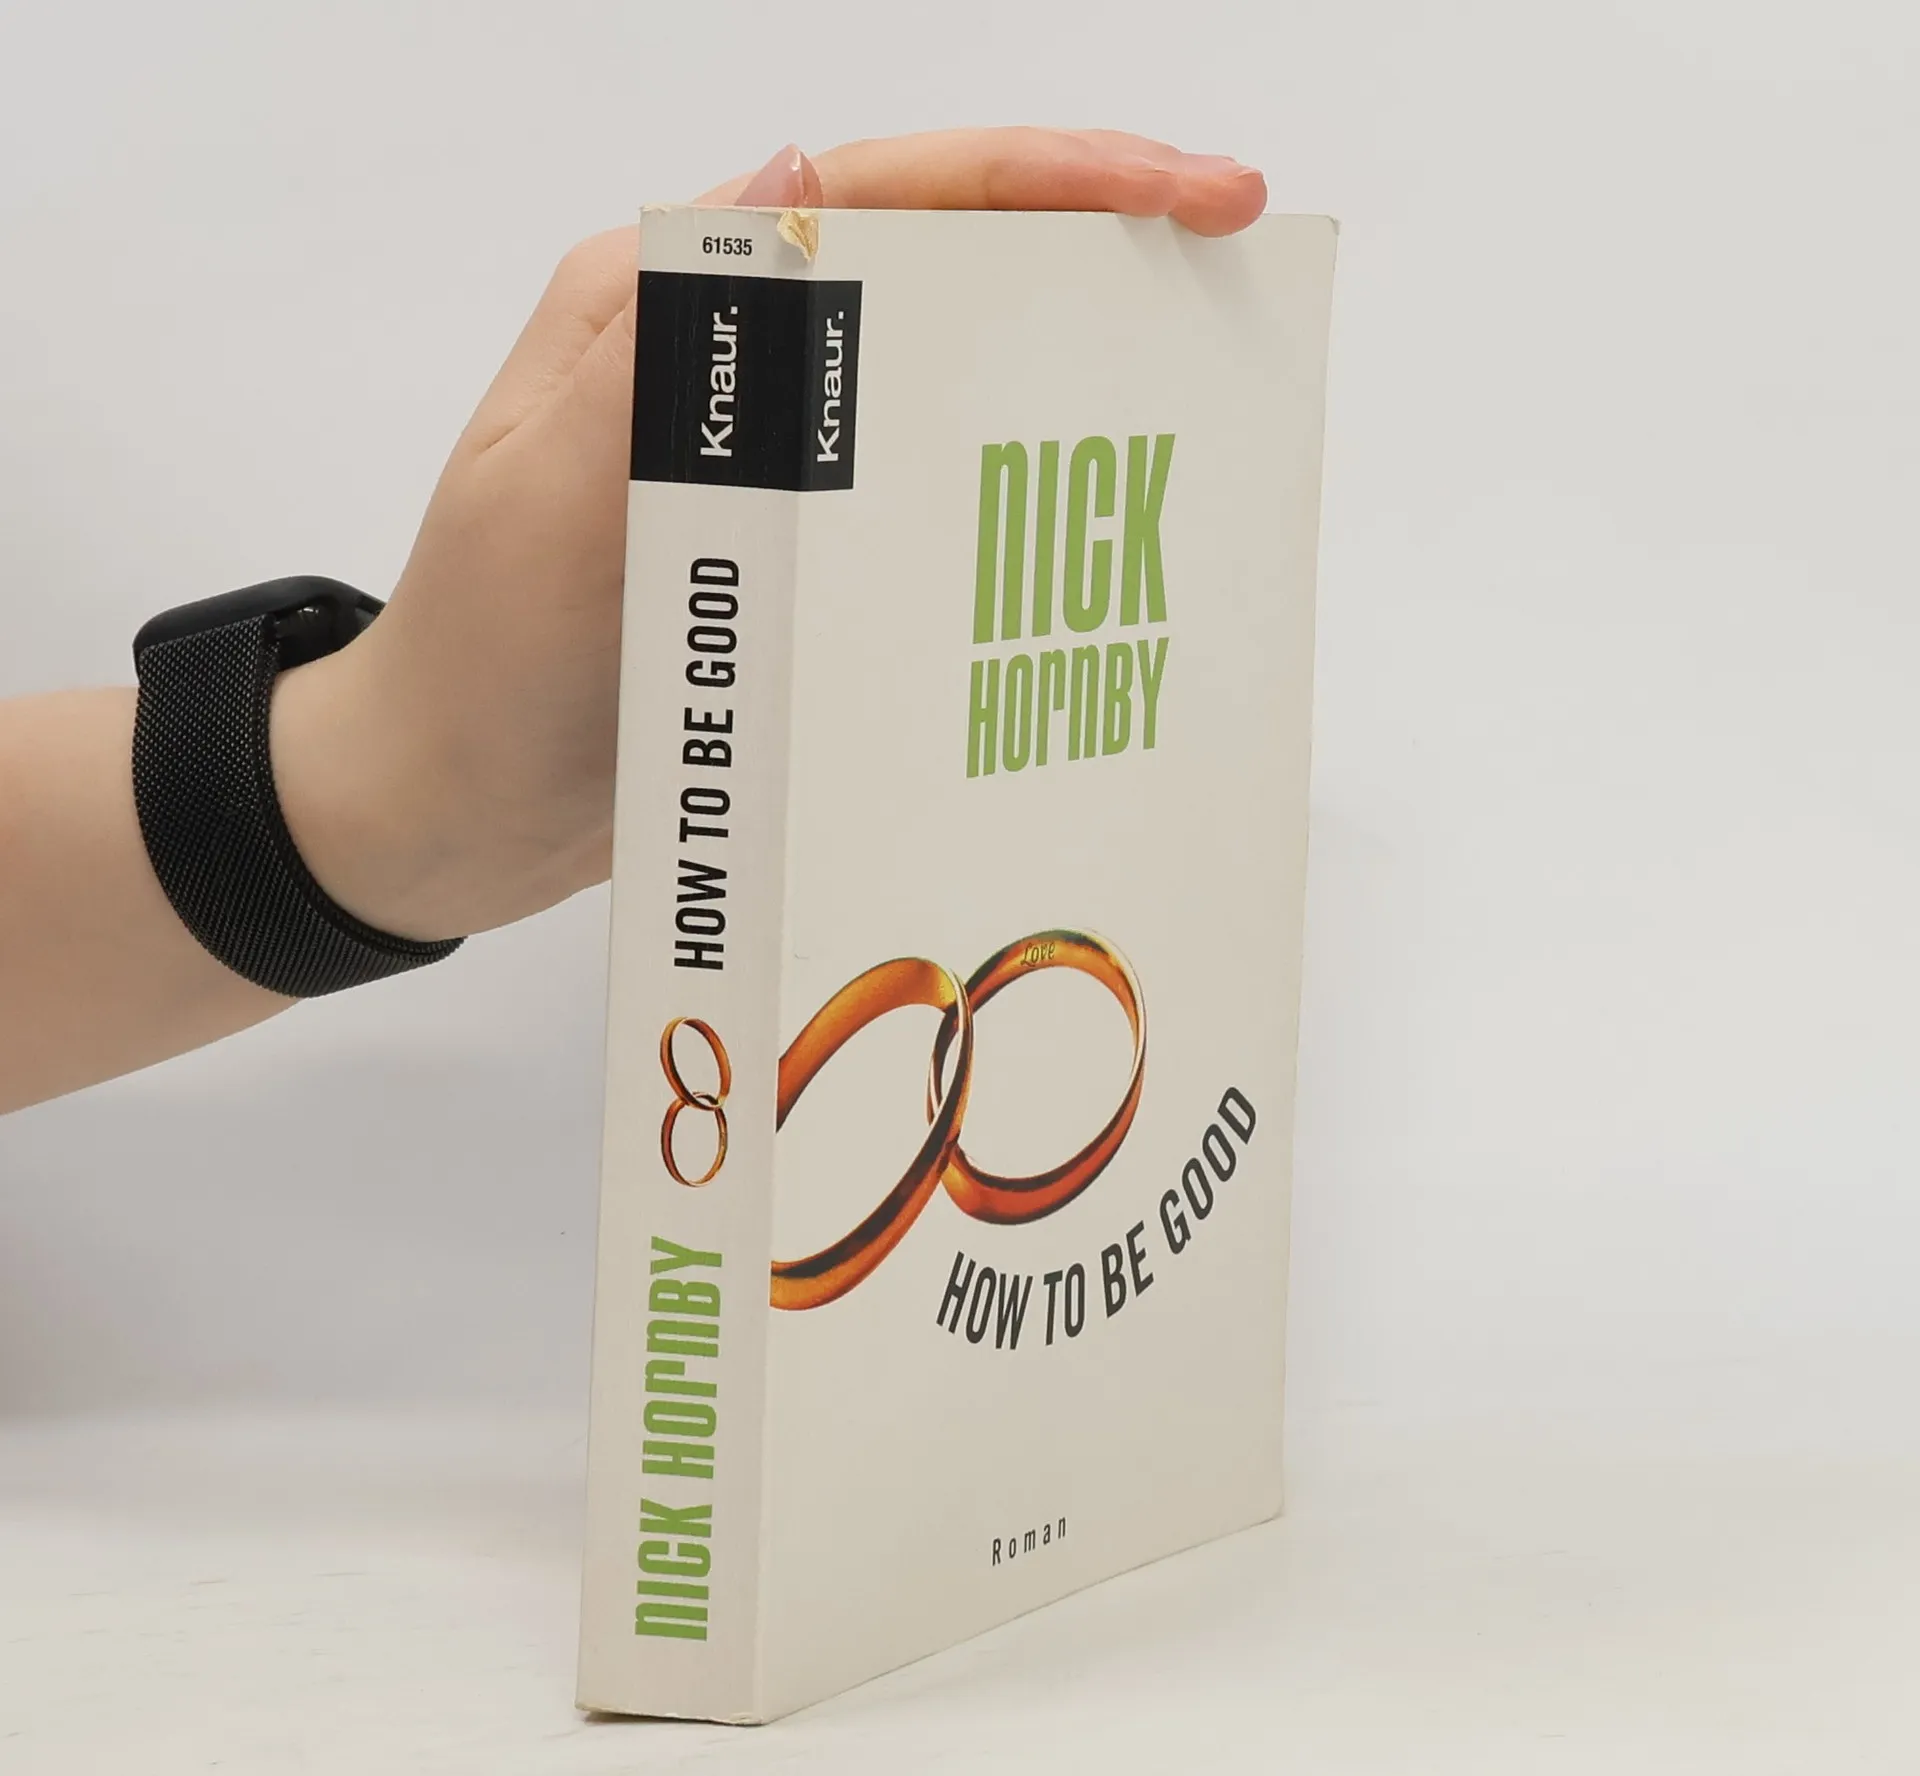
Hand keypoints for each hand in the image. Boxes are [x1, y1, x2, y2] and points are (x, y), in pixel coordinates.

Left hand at [272, 130, 1267, 940]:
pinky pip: (922, 516)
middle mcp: (734, 377)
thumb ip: (662, 340)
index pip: (885, 195)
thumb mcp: (546, 487)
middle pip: (941, 279)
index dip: (1047, 177)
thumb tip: (805, 166)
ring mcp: (769, 477)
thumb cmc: (479, 658)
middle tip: (1229, 283)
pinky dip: (1009, 517)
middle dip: (1091, 262)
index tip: (1188, 192)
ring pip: (946, 396)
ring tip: (1193, 408)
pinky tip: (1086, 551)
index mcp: (672, 310)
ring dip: (1066, 393)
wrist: (444, 814)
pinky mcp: (793, 572)